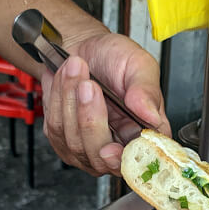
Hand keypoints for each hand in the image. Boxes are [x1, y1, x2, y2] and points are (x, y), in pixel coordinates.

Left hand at [40, 31, 171, 175]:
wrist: (80, 49)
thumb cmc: (112, 57)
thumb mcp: (138, 63)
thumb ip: (147, 90)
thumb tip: (151, 116)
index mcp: (145, 131)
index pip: (142, 160)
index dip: (125, 158)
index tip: (110, 147)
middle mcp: (119, 145)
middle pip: (102, 158)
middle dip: (91, 120)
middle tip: (89, 85)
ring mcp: (90, 149)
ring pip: (76, 144)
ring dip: (71, 102)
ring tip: (76, 70)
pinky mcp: (65, 143)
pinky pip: (57, 132)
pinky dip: (58, 101)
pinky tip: (65, 82)